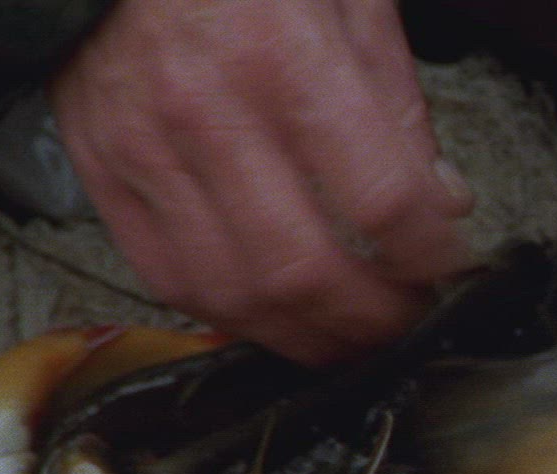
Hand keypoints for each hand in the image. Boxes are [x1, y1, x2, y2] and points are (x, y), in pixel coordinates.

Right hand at [48, 0, 476, 364]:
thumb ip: (399, 101)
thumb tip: (442, 200)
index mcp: (284, 54)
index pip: (381, 197)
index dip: (430, 255)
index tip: (450, 267)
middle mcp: (209, 112)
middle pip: (306, 269)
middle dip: (373, 318)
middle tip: (406, 319)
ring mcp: (147, 152)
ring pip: (236, 294)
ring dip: (307, 336)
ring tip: (351, 334)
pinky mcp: (105, 176)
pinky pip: (171, 280)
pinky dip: (234, 316)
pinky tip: (277, 313)